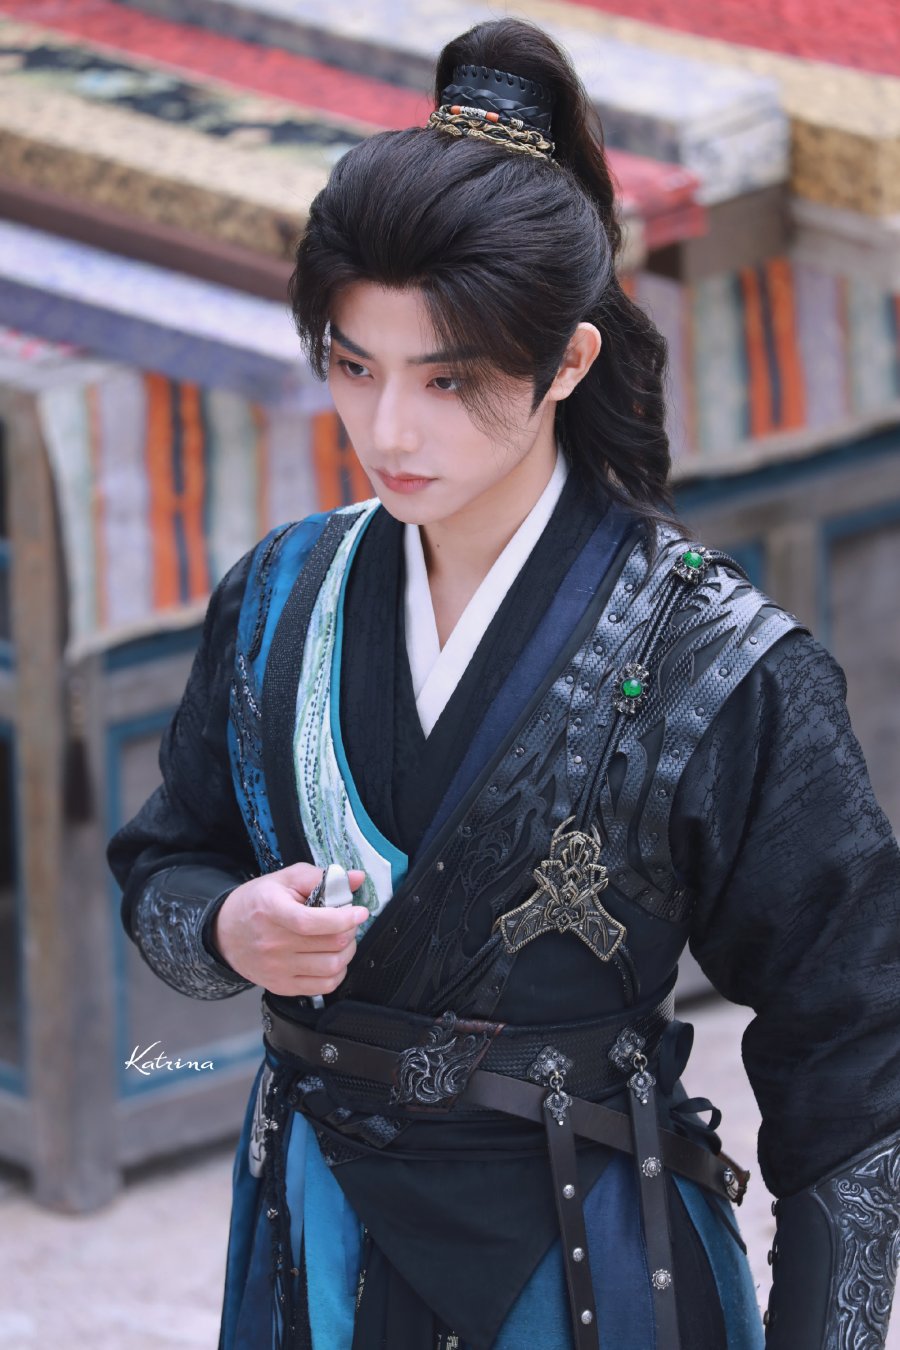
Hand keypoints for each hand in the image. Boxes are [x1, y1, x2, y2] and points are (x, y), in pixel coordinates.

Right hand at [213, 863, 367, 995]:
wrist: (225, 933)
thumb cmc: (257, 902)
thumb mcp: (284, 879)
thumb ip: (321, 877)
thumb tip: (356, 878)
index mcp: (272, 911)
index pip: (313, 922)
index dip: (343, 918)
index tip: (359, 912)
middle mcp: (273, 943)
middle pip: (330, 944)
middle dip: (350, 931)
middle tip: (349, 922)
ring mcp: (277, 968)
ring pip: (331, 967)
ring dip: (347, 952)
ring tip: (342, 940)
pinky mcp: (281, 986)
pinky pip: (323, 987)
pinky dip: (337, 973)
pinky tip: (332, 958)